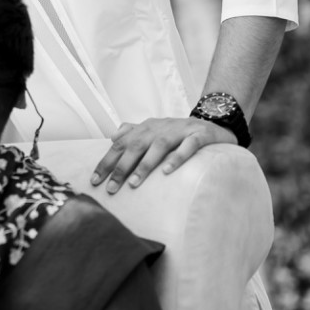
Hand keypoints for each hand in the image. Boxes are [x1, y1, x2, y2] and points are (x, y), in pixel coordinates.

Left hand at [89, 117, 236, 193]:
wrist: (215, 121)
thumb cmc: (180, 132)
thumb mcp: (155, 130)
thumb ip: (133, 132)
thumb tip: (112, 137)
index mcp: (146, 128)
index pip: (121, 144)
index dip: (107, 162)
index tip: (95, 181)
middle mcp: (160, 127)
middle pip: (135, 146)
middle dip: (121, 167)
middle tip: (111, 188)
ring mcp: (180, 130)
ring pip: (158, 146)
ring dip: (145, 165)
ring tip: (134, 184)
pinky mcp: (200, 135)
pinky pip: (188, 146)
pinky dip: (177, 157)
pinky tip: (167, 171)